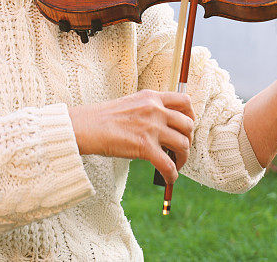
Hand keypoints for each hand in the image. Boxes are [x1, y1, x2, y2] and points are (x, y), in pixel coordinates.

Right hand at [68, 90, 194, 183]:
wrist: (85, 126)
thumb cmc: (104, 119)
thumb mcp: (132, 105)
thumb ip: (150, 111)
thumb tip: (166, 129)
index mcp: (152, 97)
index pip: (185, 102)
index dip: (191, 116)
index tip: (187, 128)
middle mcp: (155, 109)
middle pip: (188, 124)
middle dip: (188, 139)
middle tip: (180, 149)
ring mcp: (151, 127)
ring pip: (182, 144)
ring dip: (183, 158)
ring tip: (176, 165)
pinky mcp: (144, 146)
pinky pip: (168, 164)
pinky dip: (172, 174)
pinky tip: (169, 178)